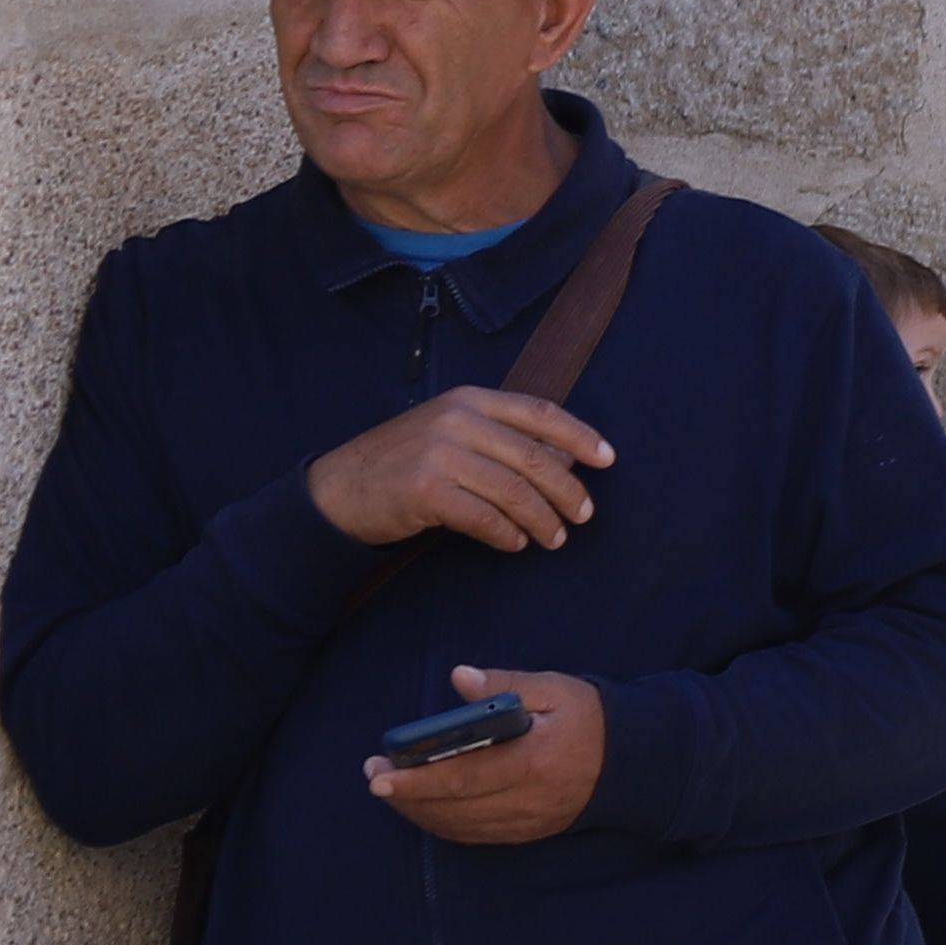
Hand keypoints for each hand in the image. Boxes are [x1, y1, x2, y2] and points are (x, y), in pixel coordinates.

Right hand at [305, 389, 613, 552]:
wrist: (337, 488)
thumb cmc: (403, 463)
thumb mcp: (449, 433)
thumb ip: (499, 438)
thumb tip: (564, 460)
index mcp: (470, 401)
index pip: (540, 412)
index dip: (580, 436)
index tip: (608, 460)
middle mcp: (457, 421)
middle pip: (535, 458)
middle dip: (567, 491)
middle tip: (583, 516)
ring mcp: (439, 454)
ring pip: (515, 491)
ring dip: (542, 519)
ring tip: (553, 538)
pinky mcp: (425, 490)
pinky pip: (484, 517)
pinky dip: (506, 534)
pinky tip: (515, 543)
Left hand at [371, 669, 604, 846]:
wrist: (635, 763)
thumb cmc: (590, 719)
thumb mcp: (555, 690)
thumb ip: (507, 684)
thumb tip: (460, 678)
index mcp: (534, 762)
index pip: (465, 776)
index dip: (418, 779)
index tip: (381, 772)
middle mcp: (527, 800)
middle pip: (452, 807)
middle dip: (405, 794)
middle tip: (374, 772)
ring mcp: (524, 822)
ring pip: (455, 825)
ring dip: (417, 809)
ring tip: (392, 786)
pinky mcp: (523, 833)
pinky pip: (470, 834)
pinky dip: (439, 821)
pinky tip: (423, 803)